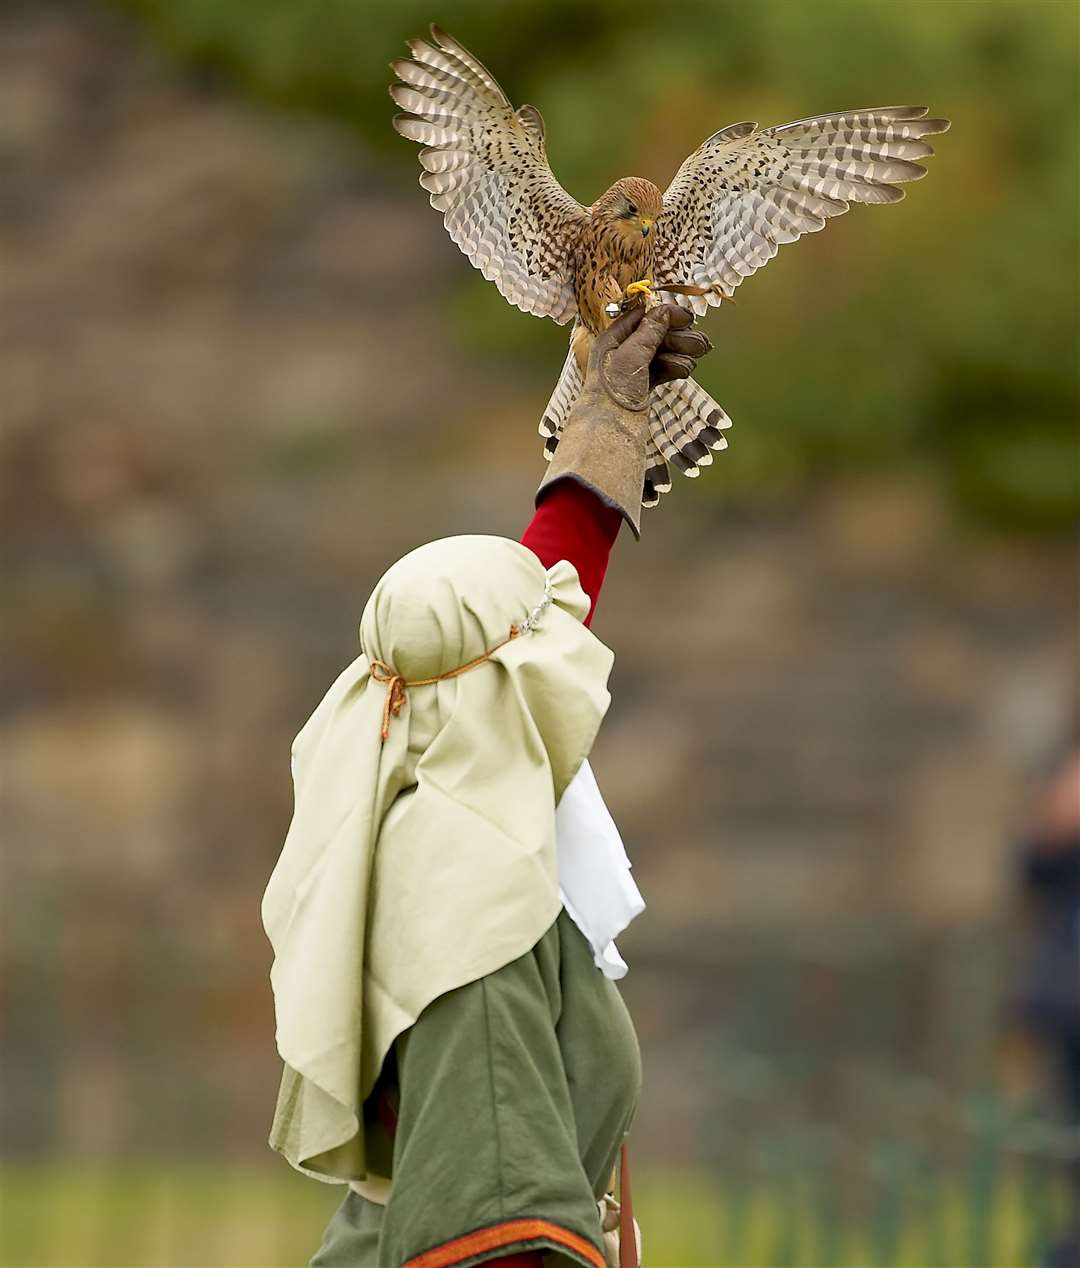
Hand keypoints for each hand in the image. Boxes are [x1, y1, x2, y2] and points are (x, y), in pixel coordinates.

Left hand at [587, 303, 711, 410]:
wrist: (610, 430)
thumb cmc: (613, 391)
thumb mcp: (631, 355)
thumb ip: (649, 331)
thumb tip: (664, 310)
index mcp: (611, 340)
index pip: (641, 317)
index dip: (664, 315)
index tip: (687, 317)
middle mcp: (621, 352)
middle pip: (655, 336)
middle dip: (678, 337)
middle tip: (701, 343)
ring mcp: (632, 371)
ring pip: (661, 353)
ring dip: (680, 352)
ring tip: (696, 355)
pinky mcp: (641, 387)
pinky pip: (661, 370)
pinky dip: (674, 367)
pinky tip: (684, 369)